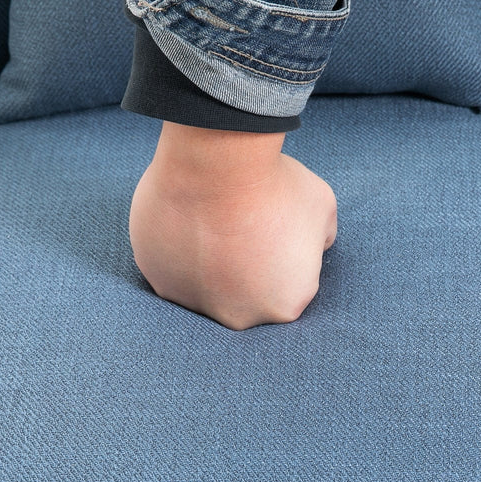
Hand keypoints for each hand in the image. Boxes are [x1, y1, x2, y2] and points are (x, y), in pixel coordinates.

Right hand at [128, 123, 337, 330]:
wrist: (218, 163)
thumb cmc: (274, 184)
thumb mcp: (321, 208)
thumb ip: (319, 240)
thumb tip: (313, 247)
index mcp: (285, 308)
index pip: (283, 292)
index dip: (276, 261)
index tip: (268, 234)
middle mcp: (240, 318)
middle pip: (242, 299)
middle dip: (241, 271)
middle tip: (237, 231)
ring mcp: (195, 304)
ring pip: (202, 289)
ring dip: (206, 265)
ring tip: (208, 224)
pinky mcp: (159, 282)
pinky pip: (170, 271)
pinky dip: (175, 252)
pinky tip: (184, 222)